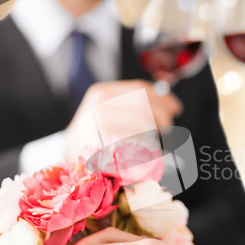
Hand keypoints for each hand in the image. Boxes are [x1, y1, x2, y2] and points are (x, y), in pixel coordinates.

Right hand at [66, 80, 182, 161]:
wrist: (70, 155)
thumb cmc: (95, 135)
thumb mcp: (111, 112)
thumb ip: (133, 105)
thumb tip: (168, 104)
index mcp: (102, 92)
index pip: (139, 89)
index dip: (162, 97)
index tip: (175, 107)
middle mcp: (98, 106)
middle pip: (143, 104)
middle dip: (162, 115)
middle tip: (167, 127)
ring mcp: (98, 127)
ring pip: (141, 123)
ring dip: (153, 133)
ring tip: (154, 141)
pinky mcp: (100, 148)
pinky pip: (133, 146)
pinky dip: (142, 150)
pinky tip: (142, 153)